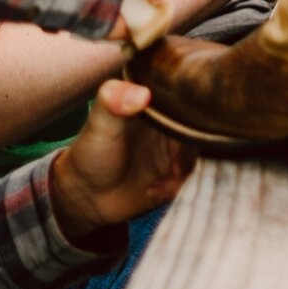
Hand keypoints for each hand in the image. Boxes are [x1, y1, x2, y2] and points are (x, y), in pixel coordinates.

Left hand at [50, 79, 195, 243]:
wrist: (84, 197)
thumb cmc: (90, 152)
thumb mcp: (99, 124)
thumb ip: (112, 101)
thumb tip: (141, 94)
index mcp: (158, 101)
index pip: (190, 92)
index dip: (198, 102)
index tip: (196, 116)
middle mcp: (173, 123)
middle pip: (204, 124)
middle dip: (196, 143)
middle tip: (178, 160)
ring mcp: (177, 149)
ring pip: (202, 152)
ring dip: (186, 168)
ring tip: (166, 178)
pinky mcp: (177, 175)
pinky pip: (192, 177)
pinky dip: (178, 186)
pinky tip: (153, 190)